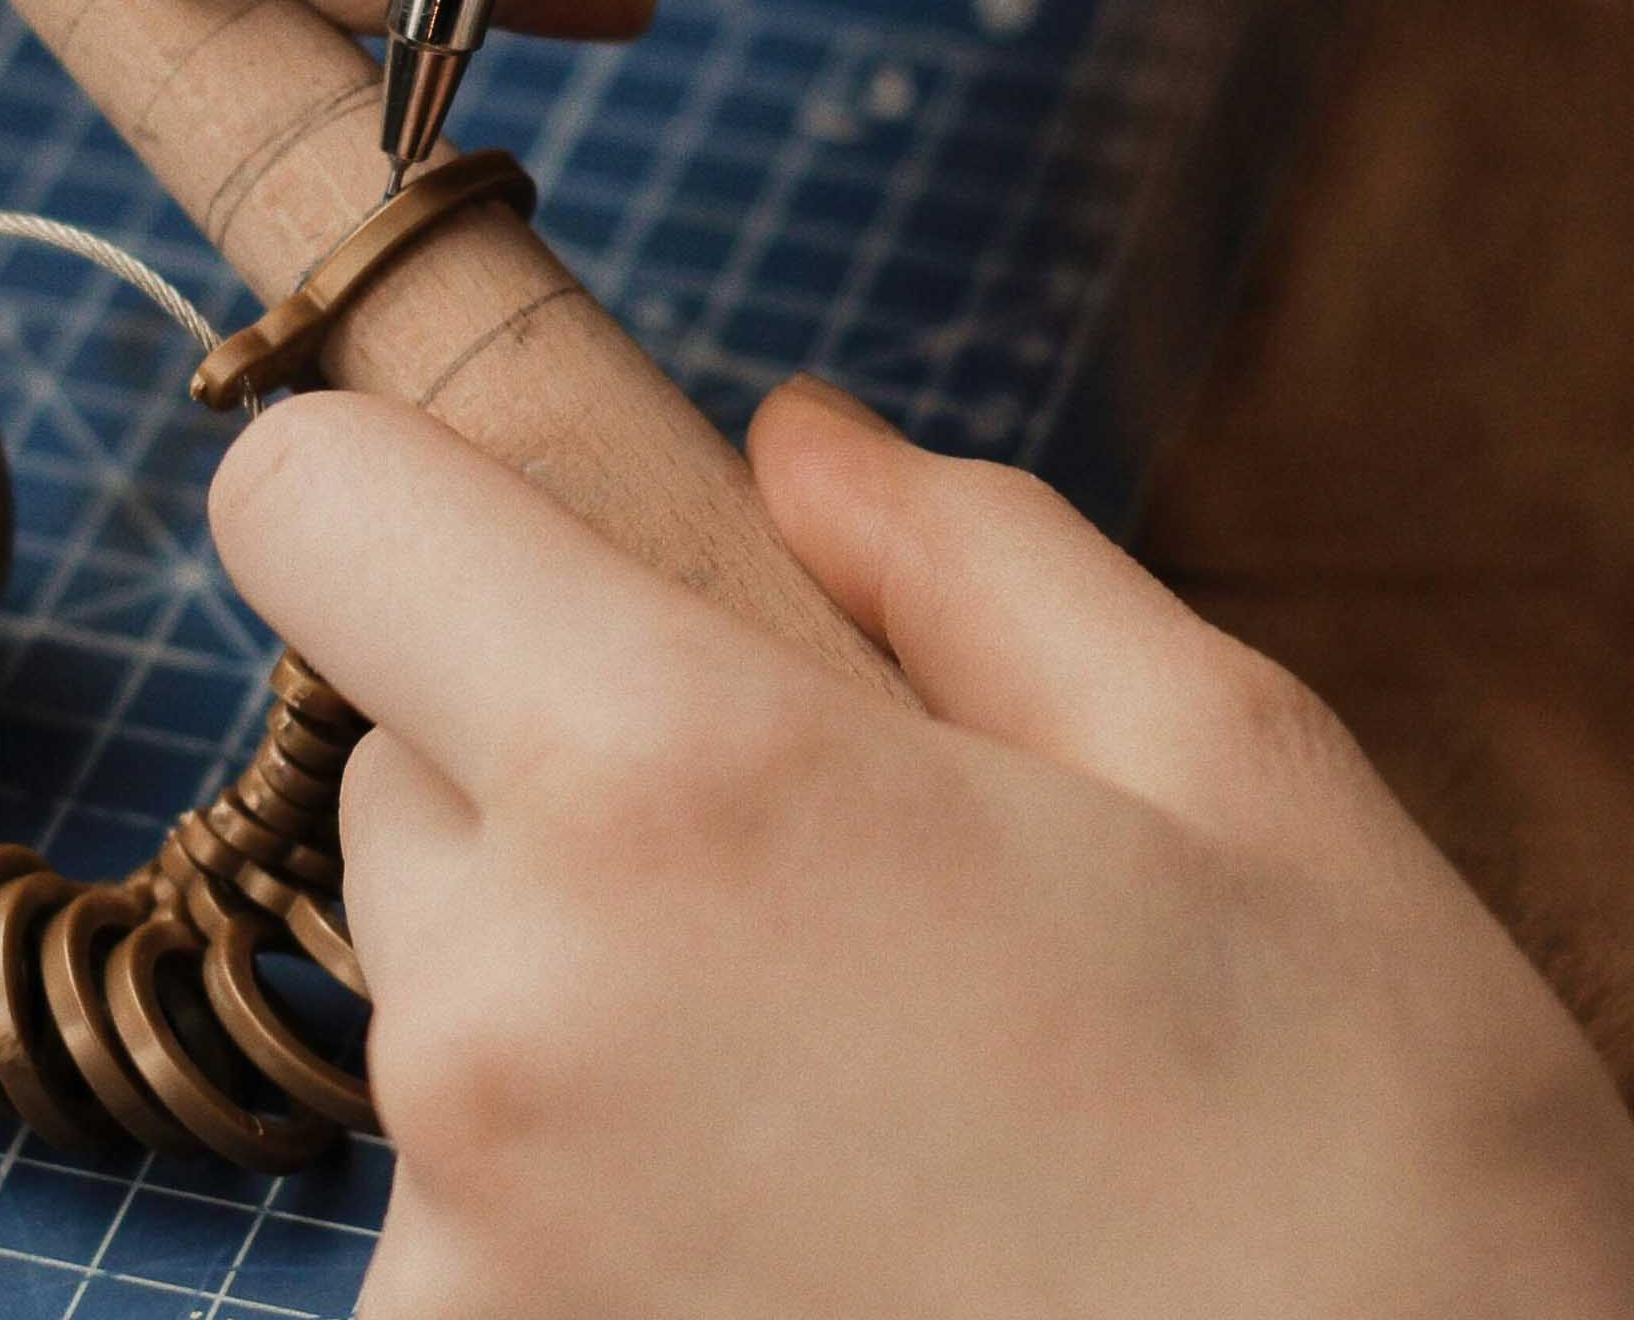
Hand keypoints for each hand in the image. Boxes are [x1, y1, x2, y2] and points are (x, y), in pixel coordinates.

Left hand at [207, 382, 1633, 1317]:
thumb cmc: (1372, 1173)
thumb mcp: (1232, 772)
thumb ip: (965, 555)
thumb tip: (796, 446)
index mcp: (671, 777)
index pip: (315, 502)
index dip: (398, 485)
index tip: (513, 541)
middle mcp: (499, 1013)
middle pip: (400, 764)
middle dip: (552, 770)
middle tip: (798, 872)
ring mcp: (458, 1239)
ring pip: (431, 981)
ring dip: (570, 982)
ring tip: (829, 1083)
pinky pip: (453, 1193)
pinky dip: (568, 1178)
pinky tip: (780, 1237)